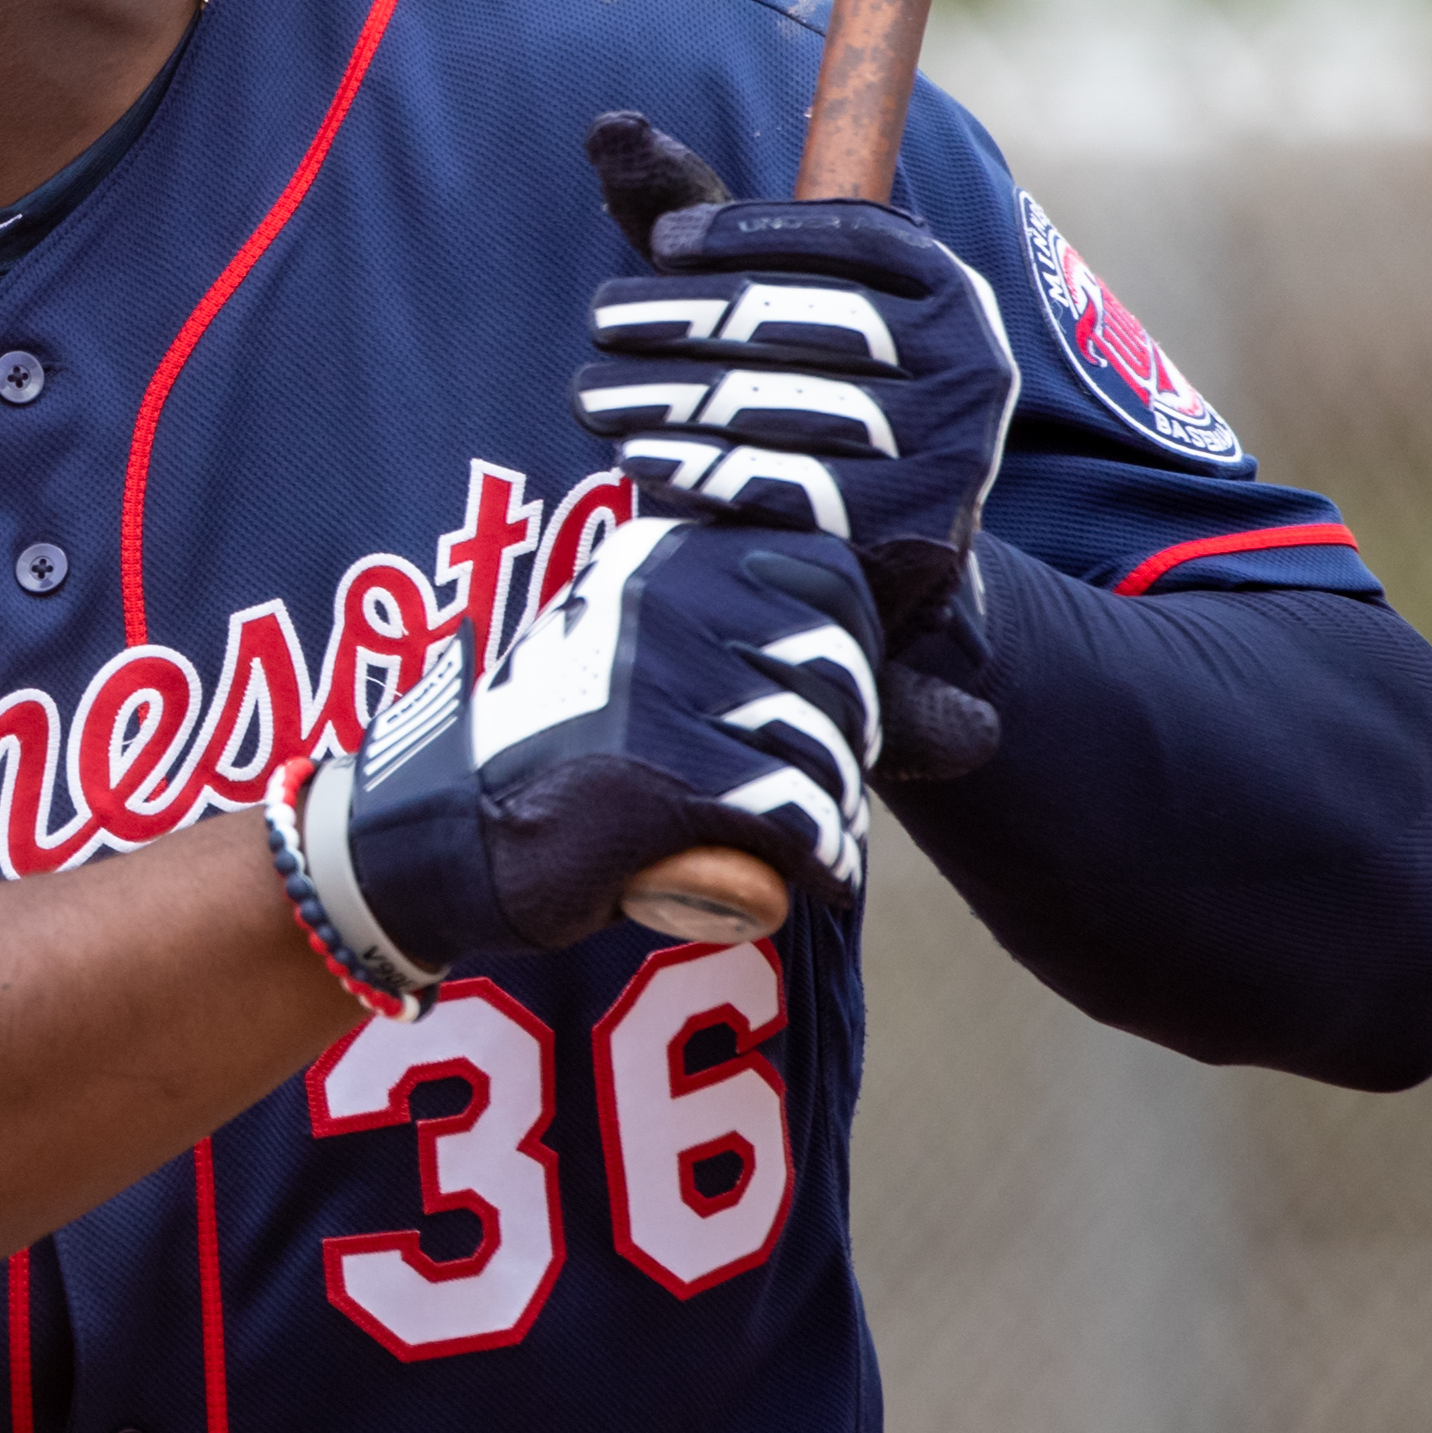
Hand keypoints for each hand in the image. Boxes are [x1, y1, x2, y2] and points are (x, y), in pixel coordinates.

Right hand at [289, 515, 882, 986]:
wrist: (445, 836)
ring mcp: (658, 685)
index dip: (848, 669)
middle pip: (843, 675)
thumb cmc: (575, 759)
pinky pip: (794, 824)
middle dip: (840, 751)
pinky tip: (782, 878)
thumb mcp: (684, 687)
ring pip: (825, 753)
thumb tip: (985, 732)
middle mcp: (666, 600)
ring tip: (785, 841)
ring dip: (826, 814)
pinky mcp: (657, 778)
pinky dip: (810, 865)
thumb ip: (813, 686)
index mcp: (671, 554)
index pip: (840, 586)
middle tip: (787, 796)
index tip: (794, 717)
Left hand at [574, 111, 1016, 639]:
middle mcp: (967, 359)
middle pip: (810, 319)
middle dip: (690, 315)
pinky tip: (637, 459)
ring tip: (592, 396)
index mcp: (945, 290)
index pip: (854, 237)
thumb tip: (610, 127)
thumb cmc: (812, 396)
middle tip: (601, 319)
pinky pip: (793, 490)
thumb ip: (702, 226)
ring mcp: (947, 449)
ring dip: (676, 398)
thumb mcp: (775, 305)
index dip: (752, 232)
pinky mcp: (909, 529)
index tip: (661, 243)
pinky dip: (705, 471)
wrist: (894, 549)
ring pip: (791, 407)